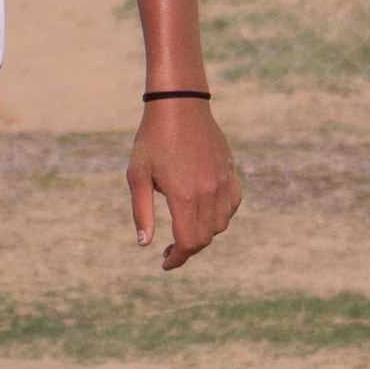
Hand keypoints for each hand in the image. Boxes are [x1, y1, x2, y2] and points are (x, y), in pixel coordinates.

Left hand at [128, 98, 241, 269]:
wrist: (179, 105)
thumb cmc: (152, 139)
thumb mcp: (137, 175)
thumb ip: (142, 212)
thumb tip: (145, 244)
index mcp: (184, 196)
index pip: (189, 242)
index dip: (177, 259)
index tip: (165, 263)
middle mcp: (209, 192)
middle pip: (205, 237)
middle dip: (187, 249)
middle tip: (169, 250)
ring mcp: (223, 182)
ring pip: (220, 224)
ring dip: (203, 234)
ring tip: (184, 231)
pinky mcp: (231, 173)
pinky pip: (232, 206)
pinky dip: (220, 217)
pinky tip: (203, 213)